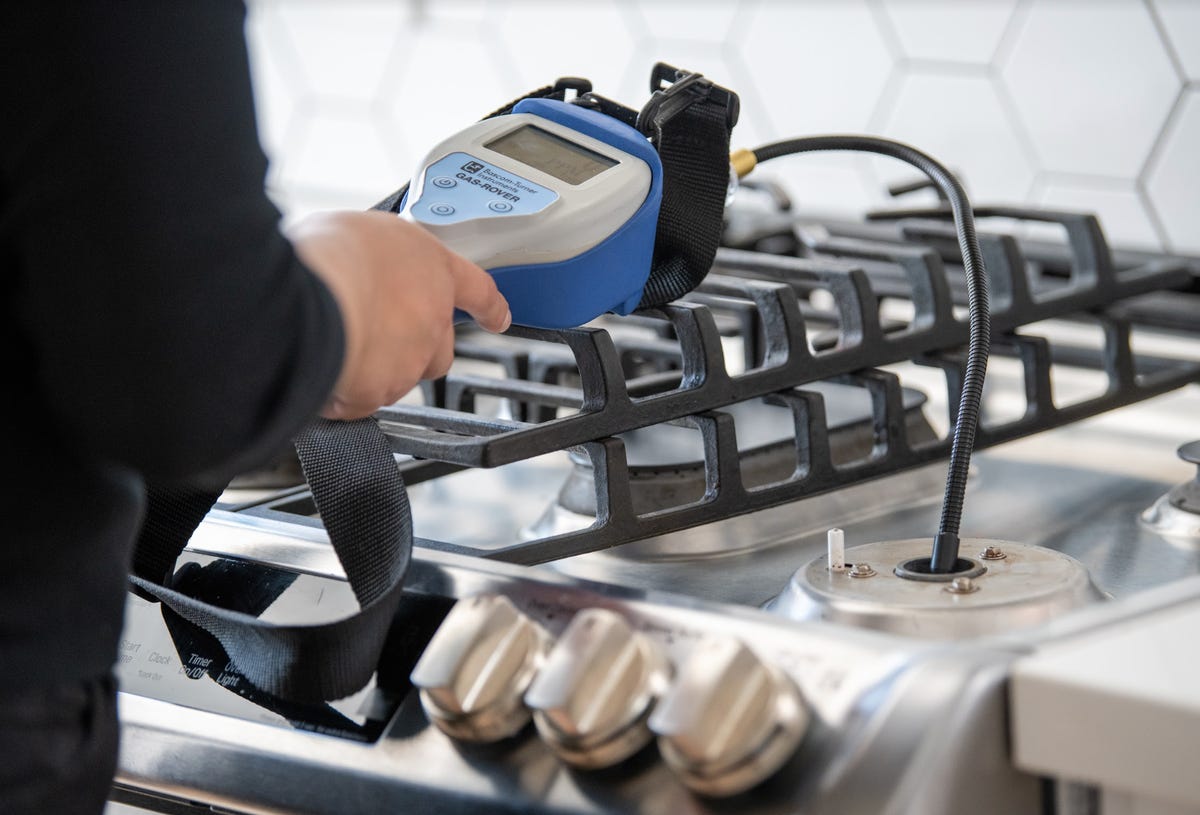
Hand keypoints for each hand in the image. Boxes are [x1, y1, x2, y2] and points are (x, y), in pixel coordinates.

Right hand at [288, 210, 509, 419]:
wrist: (313, 300)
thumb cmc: (330, 255)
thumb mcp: (358, 230)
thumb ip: (373, 254)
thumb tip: (356, 261)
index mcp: (434, 269)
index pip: (479, 290)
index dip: (490, 308)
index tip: (498, 318)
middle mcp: (433, 318)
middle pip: (440, 349)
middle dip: (415, 349)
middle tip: (379, 333)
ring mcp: (411, 358)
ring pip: (400, 376)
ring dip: (374, 368)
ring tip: (336, 346)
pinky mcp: (381, 391)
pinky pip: (363, 399)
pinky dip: (344, 392)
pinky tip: (323, 372)